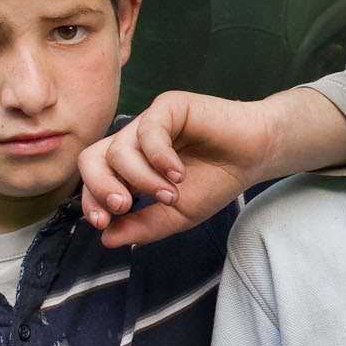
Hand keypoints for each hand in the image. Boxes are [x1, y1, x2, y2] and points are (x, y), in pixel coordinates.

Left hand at [78, 91, 277, 247]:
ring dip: (143, 180)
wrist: (254, 156)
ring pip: (119, 150)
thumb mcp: (176, 215)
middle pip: (91, 160)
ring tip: (171, 193)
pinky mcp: (168, 107)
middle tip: (124, 206)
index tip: (104, 223)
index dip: (91, 201)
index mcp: (130, 166)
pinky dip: (159, 157)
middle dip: (101, 187)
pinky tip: (179, 173)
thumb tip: (105, 239)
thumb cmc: (217, 181)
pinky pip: (148, 131)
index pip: (92, 179)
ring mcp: (148, 122)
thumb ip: (142, 226)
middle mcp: (133, 142)